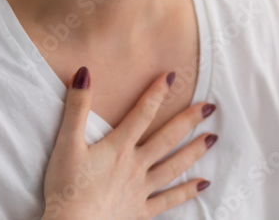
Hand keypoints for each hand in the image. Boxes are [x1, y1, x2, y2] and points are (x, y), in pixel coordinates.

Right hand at [42, 68, 215, 219]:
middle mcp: (135, 165)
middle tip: (210, 107)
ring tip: (213, 139)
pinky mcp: (140, 211)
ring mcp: (141, 189)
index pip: (142, 113)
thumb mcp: (66, 143)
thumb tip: (84, 72)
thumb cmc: (66, 187)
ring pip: (173, 166)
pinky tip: (204, 184)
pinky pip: (169, 200)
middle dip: (188, 121)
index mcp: (118, 147)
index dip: (157, 93)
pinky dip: (187, 192)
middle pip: (167, 138)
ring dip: (194, 151)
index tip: (173, 76)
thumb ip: (76, 108)